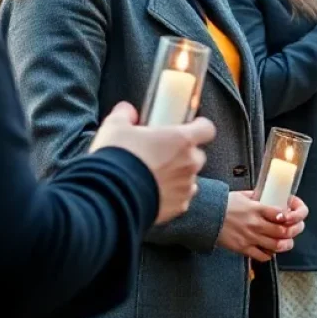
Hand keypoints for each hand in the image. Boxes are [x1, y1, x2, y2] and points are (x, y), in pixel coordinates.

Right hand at [90, 102, 213, 223]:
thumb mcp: (115, 128)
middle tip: (162, 155)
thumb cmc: (117, 159)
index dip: (200, 127)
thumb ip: (124, 115)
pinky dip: (171, 196)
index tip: (190, 127)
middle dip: (184, 155)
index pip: (207, 129)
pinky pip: (181, 198)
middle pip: (197, 155)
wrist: (109, 198)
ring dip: (177, 176)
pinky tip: (153, 194)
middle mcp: (189, 163)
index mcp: (181, 139)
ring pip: (189, 178)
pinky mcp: (178, 207)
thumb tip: (126, 110)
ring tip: (154, 177)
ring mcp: (185, 186)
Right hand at [217, 190, 304, 261]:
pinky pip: (261, 256)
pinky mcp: (243, 248)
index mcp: (256, 208)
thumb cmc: (223, 204)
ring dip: (284, 245)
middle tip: (294, 231)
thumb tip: (265, 194)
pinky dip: (269, 255)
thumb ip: (256, 197)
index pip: (281, 214)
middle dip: (292, 232)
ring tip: (287, 243)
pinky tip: (270, 251)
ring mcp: (250, 237)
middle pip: (282, 231)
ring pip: (275, 245)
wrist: (206, 217)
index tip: (291, 218)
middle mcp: (256, 224)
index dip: (290, 217)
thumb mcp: (242, 195)